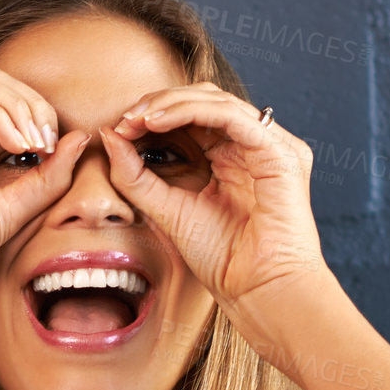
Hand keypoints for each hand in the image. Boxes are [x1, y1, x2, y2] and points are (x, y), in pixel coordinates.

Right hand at [0, 67, 90, 327]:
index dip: (35, 112)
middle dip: (28, 103)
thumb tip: (80, 138)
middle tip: (49, 138)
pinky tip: (13, 142)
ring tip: (34, 142)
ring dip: (14, 106)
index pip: (2, 100)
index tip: (57, 145)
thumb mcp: (11, 211)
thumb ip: (45, 178)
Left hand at [100, 83, 328, 351]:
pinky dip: (191, 111)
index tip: (118, 129)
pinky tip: (157, 121)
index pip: (192, 117)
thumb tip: (109, 135)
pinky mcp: (279, 151)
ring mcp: (269, 145)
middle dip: (158, 104)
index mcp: (232, 156)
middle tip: (125, 119)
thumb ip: (136, 176)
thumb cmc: (222, 258)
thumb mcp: (166, 210)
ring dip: (170, 103)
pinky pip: (231, 116)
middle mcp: (253, 145)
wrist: (257, 289)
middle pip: (203, 100)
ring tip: (136, 118)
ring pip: (215, 100)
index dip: (153, 116)